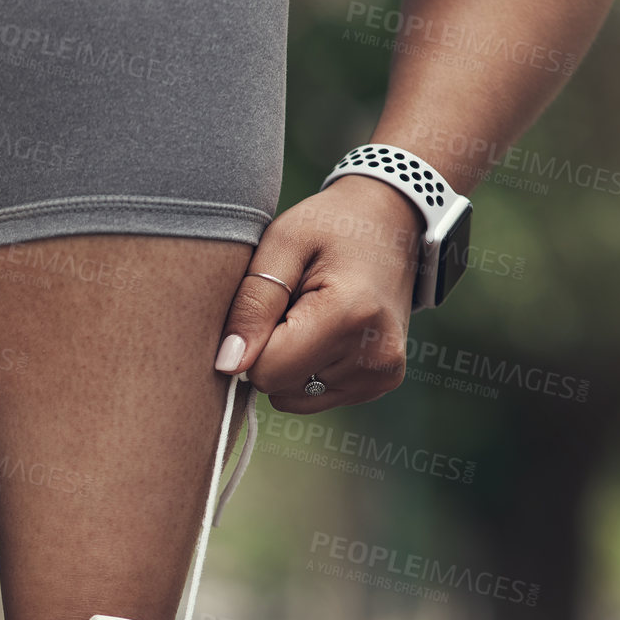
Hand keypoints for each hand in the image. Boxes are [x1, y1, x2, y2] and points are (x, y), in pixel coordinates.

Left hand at [213, 175, 421, 413]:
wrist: (390, 223)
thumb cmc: (330, 226)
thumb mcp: (282, 243)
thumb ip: (252, 303)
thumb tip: (228, 364)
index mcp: (350, 315)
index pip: (266, 370)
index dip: (253, 339)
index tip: (272, 304)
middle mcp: (374, 354)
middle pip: (278, 385)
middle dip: (271, 349)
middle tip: (295, 304)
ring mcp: (381, 374)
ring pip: (293, 394)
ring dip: (290, 360)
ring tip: (313, 315)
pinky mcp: (381, 382)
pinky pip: (314, 396)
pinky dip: (308, 369)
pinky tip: (326, 333)